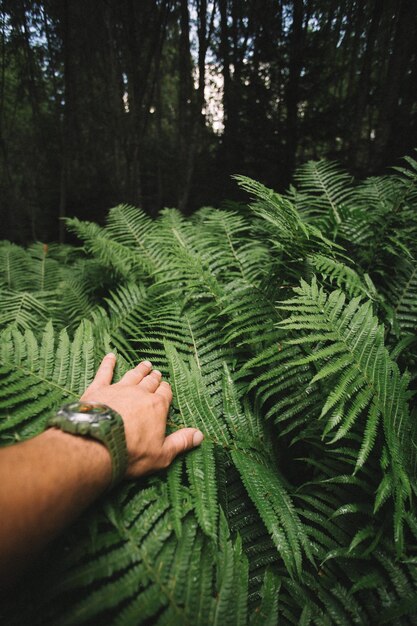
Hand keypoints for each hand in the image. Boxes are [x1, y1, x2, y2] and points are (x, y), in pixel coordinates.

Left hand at [81, 353, 203, 477]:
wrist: (98, 445)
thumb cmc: (131, 453)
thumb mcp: (162, 454)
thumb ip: (181, 442)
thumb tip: (200, 435)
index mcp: (157, 406)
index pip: (165, 393)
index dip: (166, 389)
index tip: (166, 387)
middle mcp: (140, 393)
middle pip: (150, 382)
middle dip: (154, 377)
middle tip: (156, 372)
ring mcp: (119, 389)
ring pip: (132, 375)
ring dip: (139, 369)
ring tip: (144, 364)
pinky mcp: (98, 389)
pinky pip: (104, 372)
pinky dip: (108, 363)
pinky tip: (110, 356)